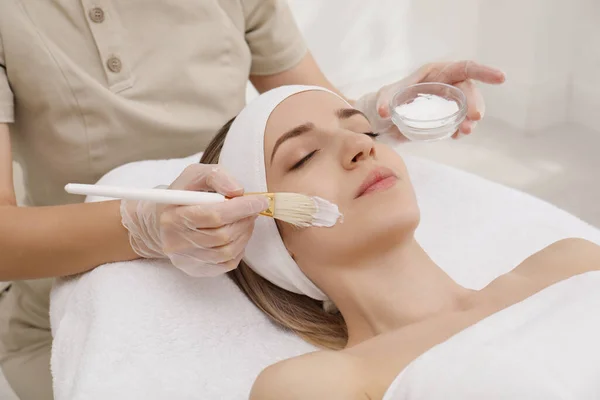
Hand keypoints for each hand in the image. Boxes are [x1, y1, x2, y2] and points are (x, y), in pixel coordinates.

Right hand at [120, 164, 267, 276]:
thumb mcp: (194, 175)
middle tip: (253, 209)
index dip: (242, 208)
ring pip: (228, 251)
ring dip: (245, 233)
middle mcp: (176, 242)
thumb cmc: (182, 196)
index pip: (215, 215)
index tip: (260, 200)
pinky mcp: (196, 270)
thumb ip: (215, 176)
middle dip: (245, 220)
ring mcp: (186, 259)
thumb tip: (238, 191)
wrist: (160, 223)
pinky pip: (227, 264)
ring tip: (246, 220)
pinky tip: (237, 235)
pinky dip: (239, 248)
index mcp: (173, 216)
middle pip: (223, 235)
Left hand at [354, 60, 505, 139]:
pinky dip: (462, 128)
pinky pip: (461, 121)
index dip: (483, 72)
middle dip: (475, 103)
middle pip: (469, 91)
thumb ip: (383, 100)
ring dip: (470, 120)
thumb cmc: (390, 98)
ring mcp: (449, 102)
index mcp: (437, 72)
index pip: (464, 68)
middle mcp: (447, 85)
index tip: (501, 78)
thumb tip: (383, 111)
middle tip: (474, 119)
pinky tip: (457, 135)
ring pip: (468, 108)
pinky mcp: (448, 117)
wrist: (387, 117)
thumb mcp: (386, 95)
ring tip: (464, 131)